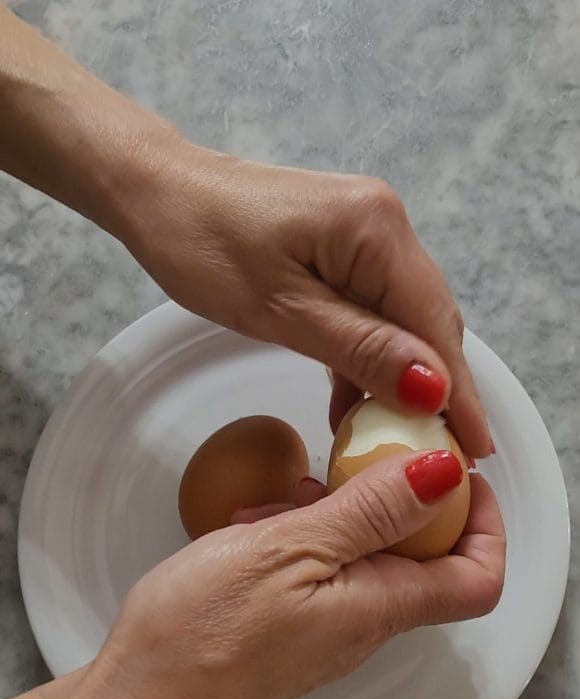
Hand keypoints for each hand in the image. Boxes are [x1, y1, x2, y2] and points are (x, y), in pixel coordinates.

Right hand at [98, 453, 504, 698]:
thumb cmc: (201, 632)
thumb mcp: (290, 548)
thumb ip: (372, 512)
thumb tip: (445, 475)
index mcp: (379, 607)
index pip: (477, 578)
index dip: (487, 524)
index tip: (459, 473)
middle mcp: (363, 627)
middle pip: (422, 559)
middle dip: (397, 500)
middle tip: (350, 462)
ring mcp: (326, 633)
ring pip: (364, 560)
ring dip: (339, 514)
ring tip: (284, 495)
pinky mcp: (291, 631)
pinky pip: (323, 575)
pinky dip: (304, 537)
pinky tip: (257, 523)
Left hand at [123, 146, 491, 457]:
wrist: (157, 192)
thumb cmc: (203, 244)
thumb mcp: (282, 311)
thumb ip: (362, 349)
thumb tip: (433, 386)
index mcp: (376, 230)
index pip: (436, 324)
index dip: (459, 391)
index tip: (476, 447)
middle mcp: (384, 225)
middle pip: (428, 321)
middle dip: (438, 389)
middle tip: (444, 453)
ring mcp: (365, 235)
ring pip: (401, 321)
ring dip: (400, 378)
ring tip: (400, 439)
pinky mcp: (341, 249)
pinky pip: (371, 311)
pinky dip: (368, 357)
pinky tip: (355, 402)